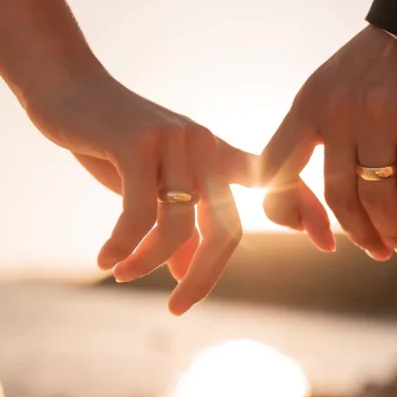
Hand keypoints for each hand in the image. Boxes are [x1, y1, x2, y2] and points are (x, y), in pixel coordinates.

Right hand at [22, 72, 331, 314]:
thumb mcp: (153, 185)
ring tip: (123, 274)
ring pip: (180, 225)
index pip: (273, 182)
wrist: (69, 87)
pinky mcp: (138, 142)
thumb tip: (188, 270)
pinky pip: (140, 213)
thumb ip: (179, 224)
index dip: (304, 208)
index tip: (328, 244)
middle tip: (178, 309)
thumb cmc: (114, 141)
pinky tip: (106, 261)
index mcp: (217, 154)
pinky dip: (124, 245)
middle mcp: (206, 146)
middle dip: (205, 276)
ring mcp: (175, 141)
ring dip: (149, 261)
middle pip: (226, 227)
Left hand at [261, 25, 396, 259]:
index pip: (275, 171)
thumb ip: (321, 134)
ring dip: (393, 229)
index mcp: (308, 106)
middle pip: (339, 195)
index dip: (287, 213)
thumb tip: (331, 199)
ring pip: (378, 196)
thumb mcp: (333, 87)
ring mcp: (377, 116)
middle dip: (359, 233)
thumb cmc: (380, 65)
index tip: (314, 235)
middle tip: (377, 252)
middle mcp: (337, 113)